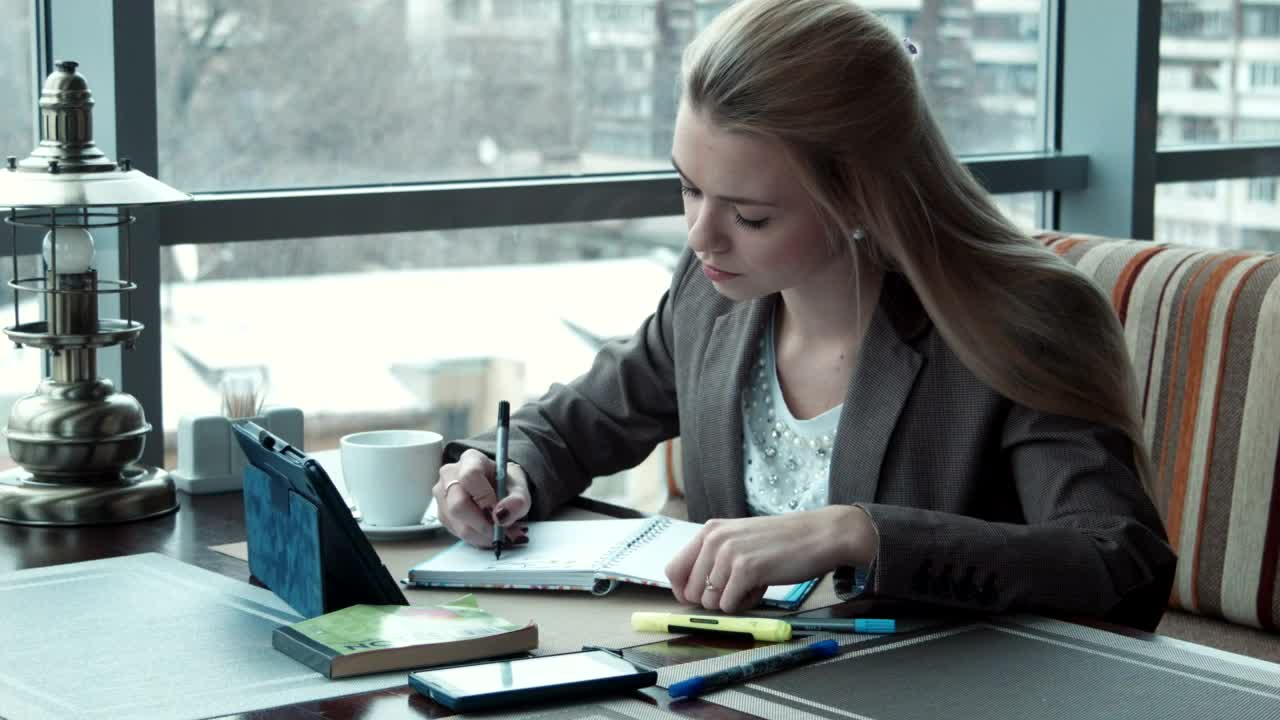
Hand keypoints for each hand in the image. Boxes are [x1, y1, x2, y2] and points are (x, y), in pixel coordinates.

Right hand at [434, 449, 531, 547]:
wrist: (496, 489)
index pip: (470, 476)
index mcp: (471, 459)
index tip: (499, 513)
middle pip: (458, 504)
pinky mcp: (441, 513)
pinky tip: (487, 532)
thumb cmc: (505, 484)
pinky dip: (475, 537)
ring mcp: (441, 494)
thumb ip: (517, 501)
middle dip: (483, 524)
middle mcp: (450, 474)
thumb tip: (501, 516)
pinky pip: (455, 531)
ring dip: (481, 535)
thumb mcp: (519, 488)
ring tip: (499, 533)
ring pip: (457, 522)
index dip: (484, 498)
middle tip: (501, 532)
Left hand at [664, 505, 877, 612]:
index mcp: (709, 531)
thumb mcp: (740, 541)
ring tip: (754, 584)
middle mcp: (714, 539)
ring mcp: (728, 553)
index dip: (684, 591)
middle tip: (739, 588)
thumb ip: (714, 560)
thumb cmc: (782, 542)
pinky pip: (730, 605)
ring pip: (710, 602)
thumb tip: (691, 593)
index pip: (673, 570)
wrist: (819, 535)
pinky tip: (763, 587)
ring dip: (733, 602)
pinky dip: (746, 604)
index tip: (704, 597)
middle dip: (714, 600)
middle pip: (690, 593)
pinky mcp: (746, 569)